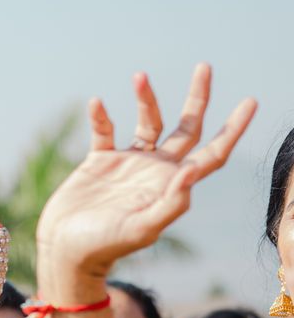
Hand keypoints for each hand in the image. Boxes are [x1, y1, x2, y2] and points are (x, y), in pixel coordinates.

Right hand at [35, 64, 255, 295]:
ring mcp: (128, 163)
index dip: (233, 129)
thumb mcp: (141, 228)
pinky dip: (101, 116)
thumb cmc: (105, 246)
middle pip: (186, 128)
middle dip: (197, 98)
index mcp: (172, 185)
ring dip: (146, 97)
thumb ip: (170, 203)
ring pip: (147, 121)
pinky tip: (96, 103)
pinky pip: (105, 130)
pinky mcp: (100, 161)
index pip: (213, 154)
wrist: (66, 250)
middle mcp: (155, 170)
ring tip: (140, 77)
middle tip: (204, 67)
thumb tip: (192, 171)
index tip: (250, 102)